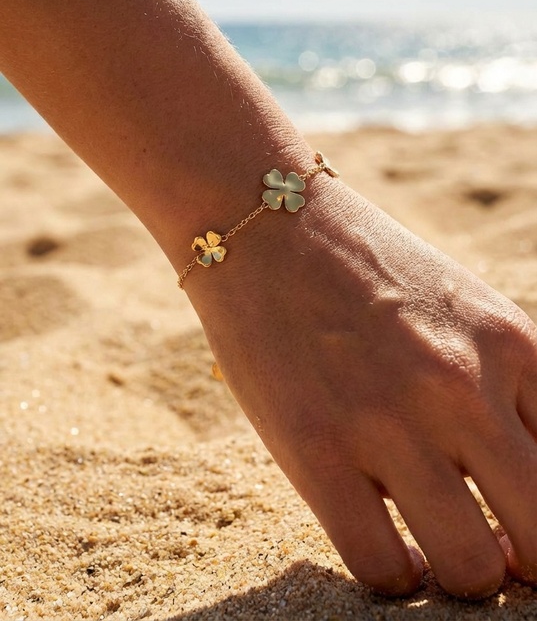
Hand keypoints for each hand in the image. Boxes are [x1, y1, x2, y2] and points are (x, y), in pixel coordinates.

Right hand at [187, 174, 536, 597]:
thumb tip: (509, 485)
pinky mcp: (315, 448)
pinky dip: (393, 574)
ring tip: (430, 546)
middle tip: (490, 547)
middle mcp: (463, 387)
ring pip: (469, 572)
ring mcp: (389, 420)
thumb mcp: (461, 306)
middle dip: (522, 560)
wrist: (267, 223)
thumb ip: (505, 387)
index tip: (514, 516)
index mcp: (512, 346)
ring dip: (456, 573)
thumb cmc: (363, 268)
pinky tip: (384, 541)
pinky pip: (382, 568)